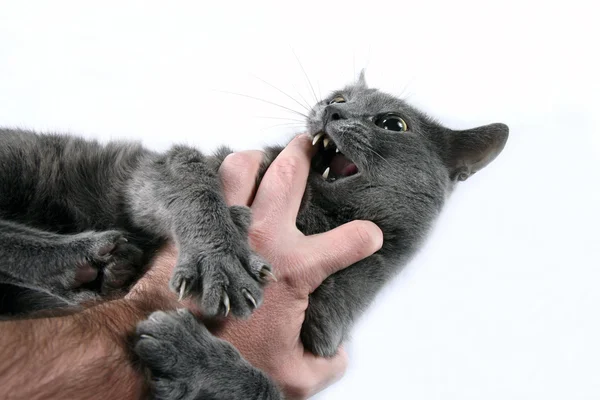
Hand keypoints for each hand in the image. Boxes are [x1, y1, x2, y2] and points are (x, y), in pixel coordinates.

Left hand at [212, 135, 382, 398]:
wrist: (168, 350)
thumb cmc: (230, 362)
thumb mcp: (294, 376)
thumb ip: (327, 362)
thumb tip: (337, 350)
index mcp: (295, 269)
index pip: (351, 240)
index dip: (366, 236)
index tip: (368, 236)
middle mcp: (264, 237)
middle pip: (291, 174)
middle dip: (306, 153)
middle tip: (311, 145)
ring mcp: (228, 227)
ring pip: (243, 166)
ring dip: (258, 159)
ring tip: (265, 161)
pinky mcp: (199, 229)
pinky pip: (210, 188)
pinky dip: (221, 181)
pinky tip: (228, 188)